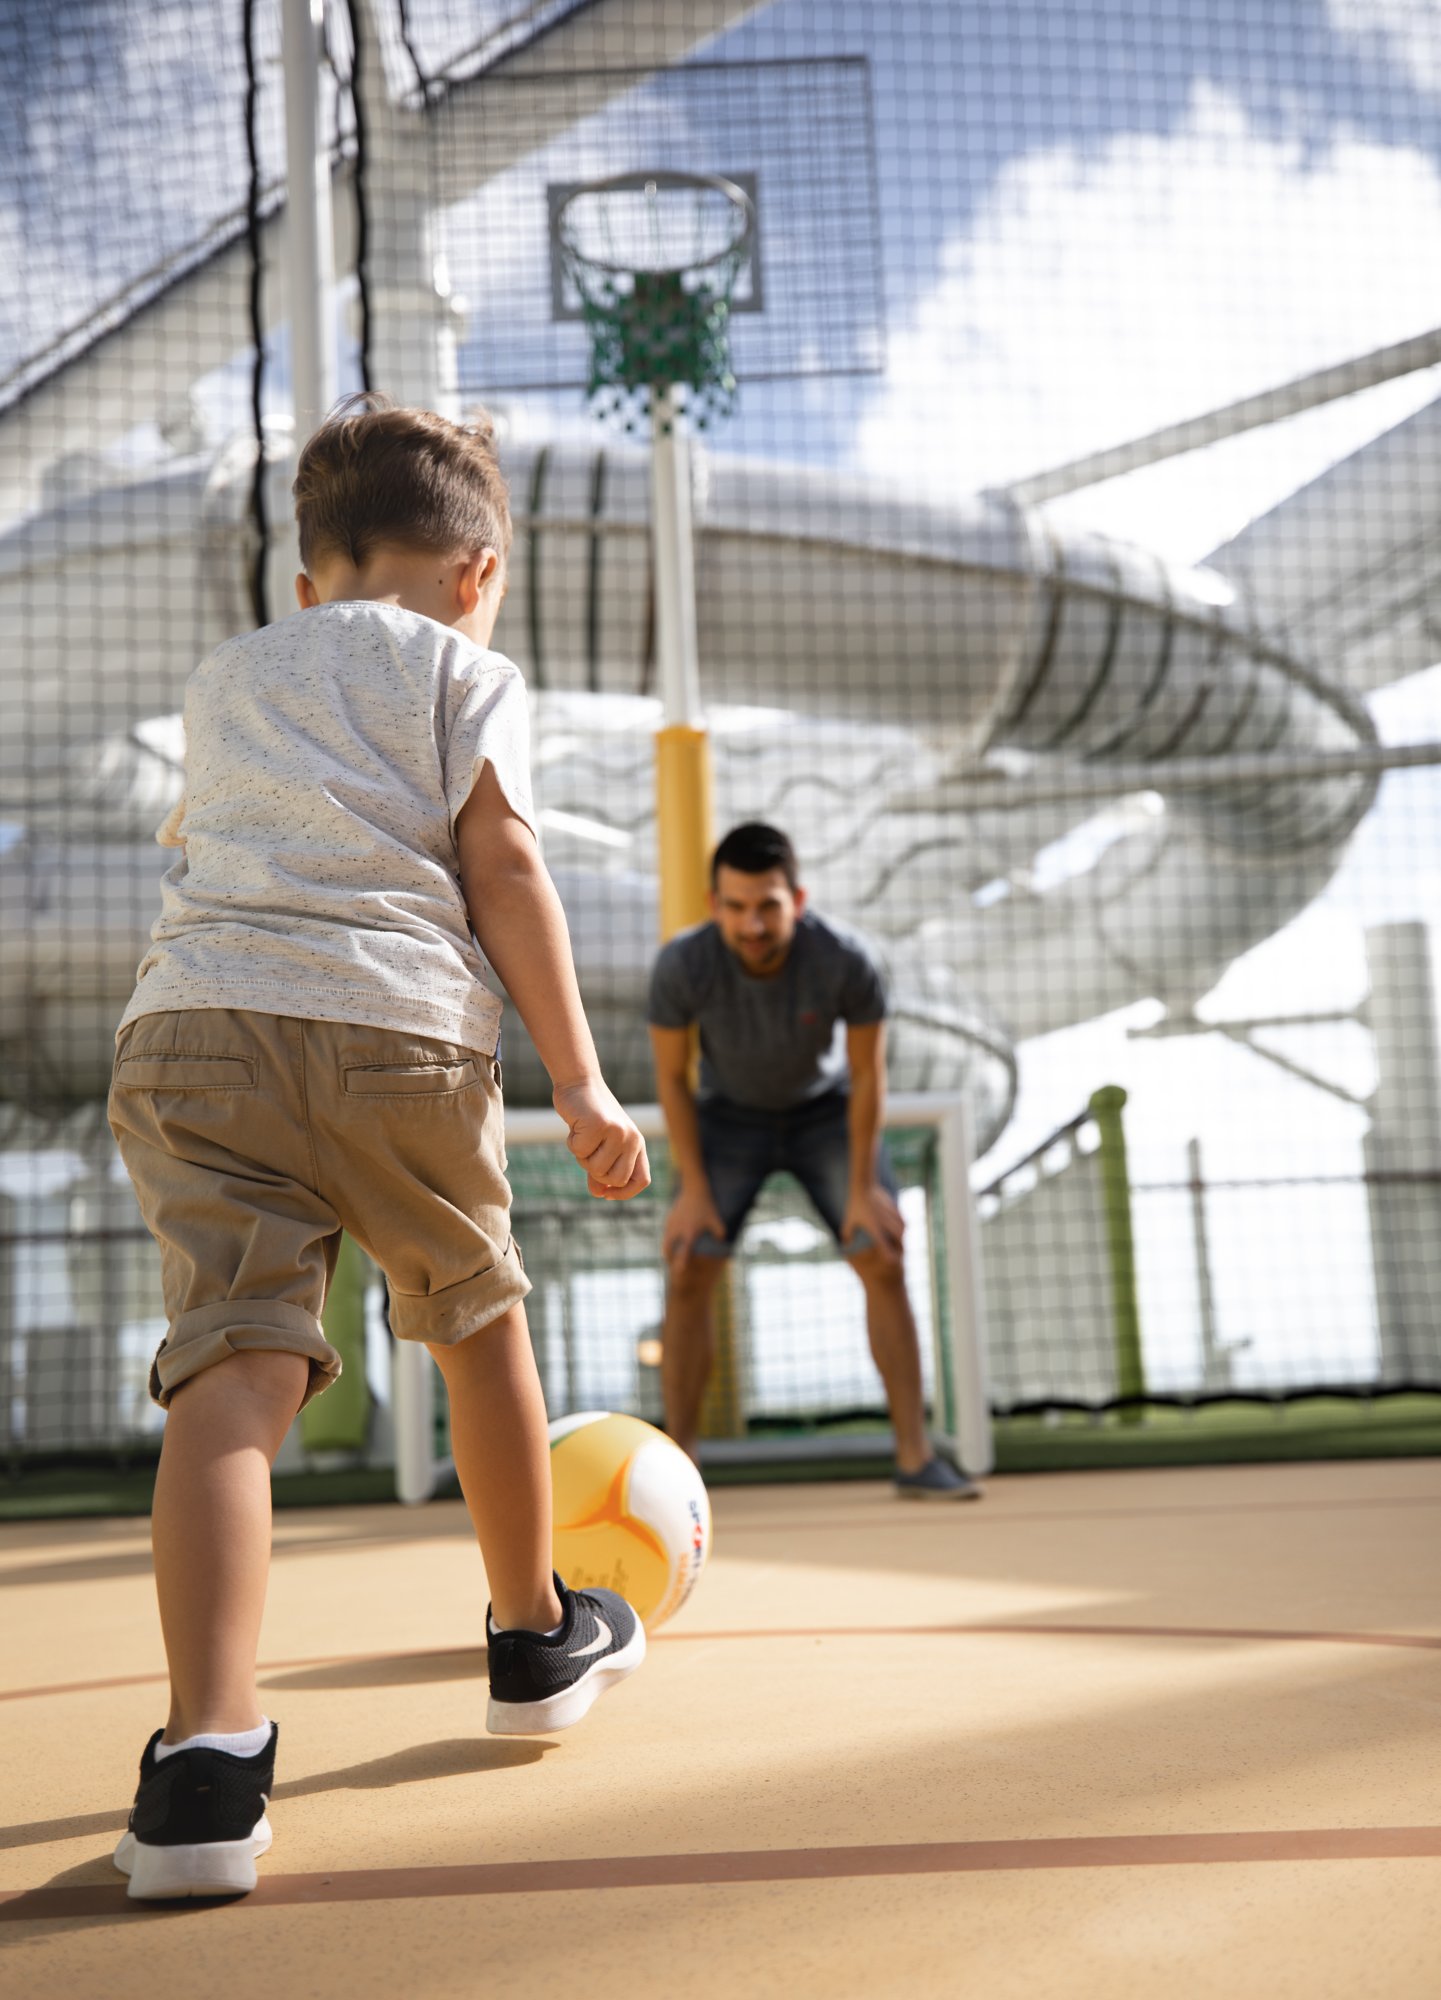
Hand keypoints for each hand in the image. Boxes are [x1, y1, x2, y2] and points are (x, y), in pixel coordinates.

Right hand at [552, 1078, 649, 1200]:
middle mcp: (632, 1138)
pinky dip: (572, 1142)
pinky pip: (580, 1151)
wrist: (580, 1084)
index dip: (624, 1193)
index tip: (606, 1193)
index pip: (642, 1180)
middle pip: (616, 1179)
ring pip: (596, 1168)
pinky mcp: (600, 1125)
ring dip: (581, 1156)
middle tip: (588, 1151)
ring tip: (583, 1134)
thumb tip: (599, 1194)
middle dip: (596, 1172)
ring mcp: (618, 1132)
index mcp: (638, 1144)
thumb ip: (602, 1169)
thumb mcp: (600, 1145)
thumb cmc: (590, 1117)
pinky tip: (576, 1126)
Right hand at [664, 1184, 727, 1270]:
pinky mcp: (669, 1218)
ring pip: (665, 1241)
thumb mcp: (716, 1219)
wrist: (695, 1190)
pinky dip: (668, 1238)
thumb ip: (720, 1233)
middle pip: (668, 1249)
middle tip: (671, 1263)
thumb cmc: (707, 1206)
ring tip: (669, 1255)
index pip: (684, 1252)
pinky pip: (667, 1232)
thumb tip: (722, 1242)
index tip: (680, 1271)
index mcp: (690, 1233)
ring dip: (667, 1248)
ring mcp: (672, 1224)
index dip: (682, 1263)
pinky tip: (672, 1239)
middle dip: (669, 1258)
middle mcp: (678, 1230)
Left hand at [842, 1184, 904, 1263]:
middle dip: (899, 1247)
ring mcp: (891, 1216)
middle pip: (898, 1240)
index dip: (889, 1256)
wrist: (864, 1187)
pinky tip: (900, 1230)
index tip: (891, 1261)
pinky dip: (902, 1226)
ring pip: (903, 1230)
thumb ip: (847, 1236)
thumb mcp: (848, 1223)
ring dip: (901, 1236)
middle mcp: (885, 1224)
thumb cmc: (854, 1207)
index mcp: (874, 1230)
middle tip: (897, 1252)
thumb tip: (844, 1247)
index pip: (885, 1248)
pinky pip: (904, 1221)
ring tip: (899, 1241)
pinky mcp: (895, 1209)